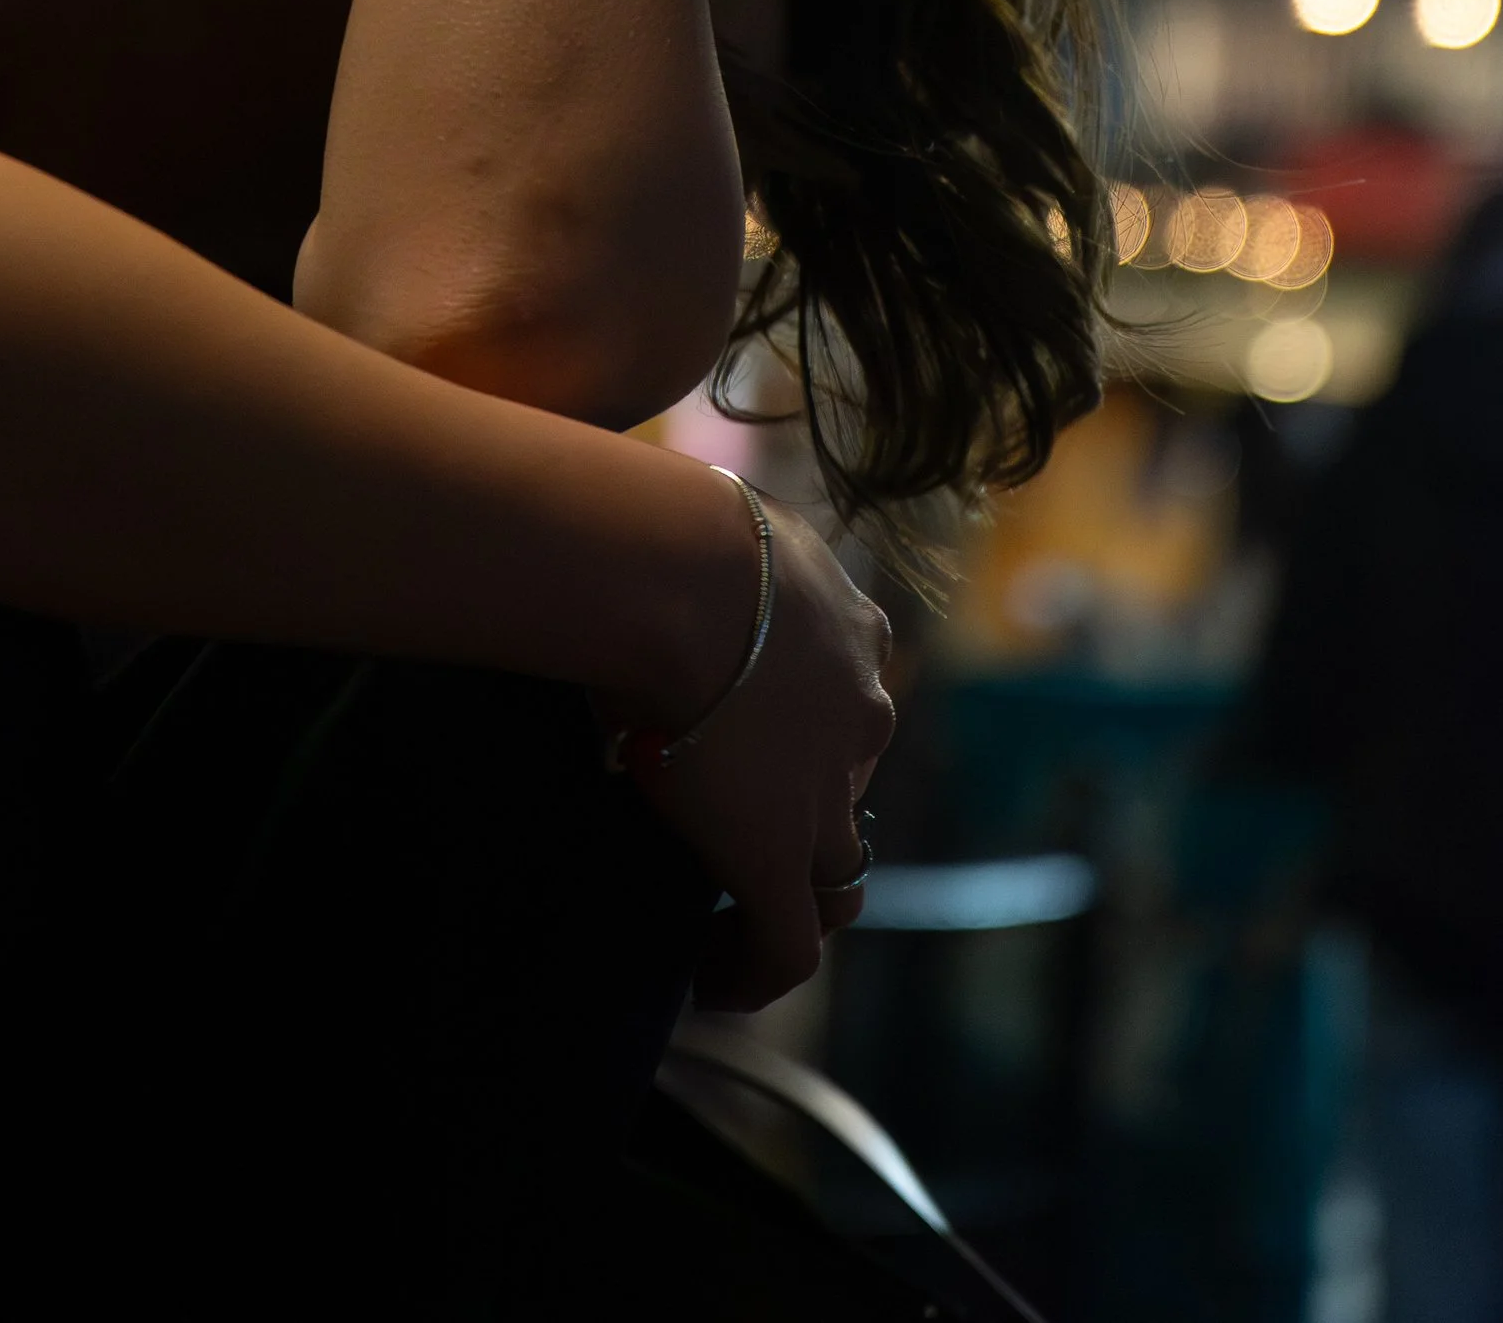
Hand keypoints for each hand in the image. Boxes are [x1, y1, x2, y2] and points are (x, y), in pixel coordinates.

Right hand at [606, 504, 893, 1013]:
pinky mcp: (780, 859)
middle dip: (802, 809)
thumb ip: (706, 549)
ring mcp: (827, 795)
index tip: (739, 741)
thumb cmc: (667, 527)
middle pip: (848, 786)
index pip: (844, 697)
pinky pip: (788, 947)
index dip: (800, 730)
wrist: (671, 571)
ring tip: (729, 917)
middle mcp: (861, 712)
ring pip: (835, 873)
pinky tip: (709, 978)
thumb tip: (641, 533)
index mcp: (848, 629)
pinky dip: (753, 971)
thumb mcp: (710, 524)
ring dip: (791, 896)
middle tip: (724, 820)